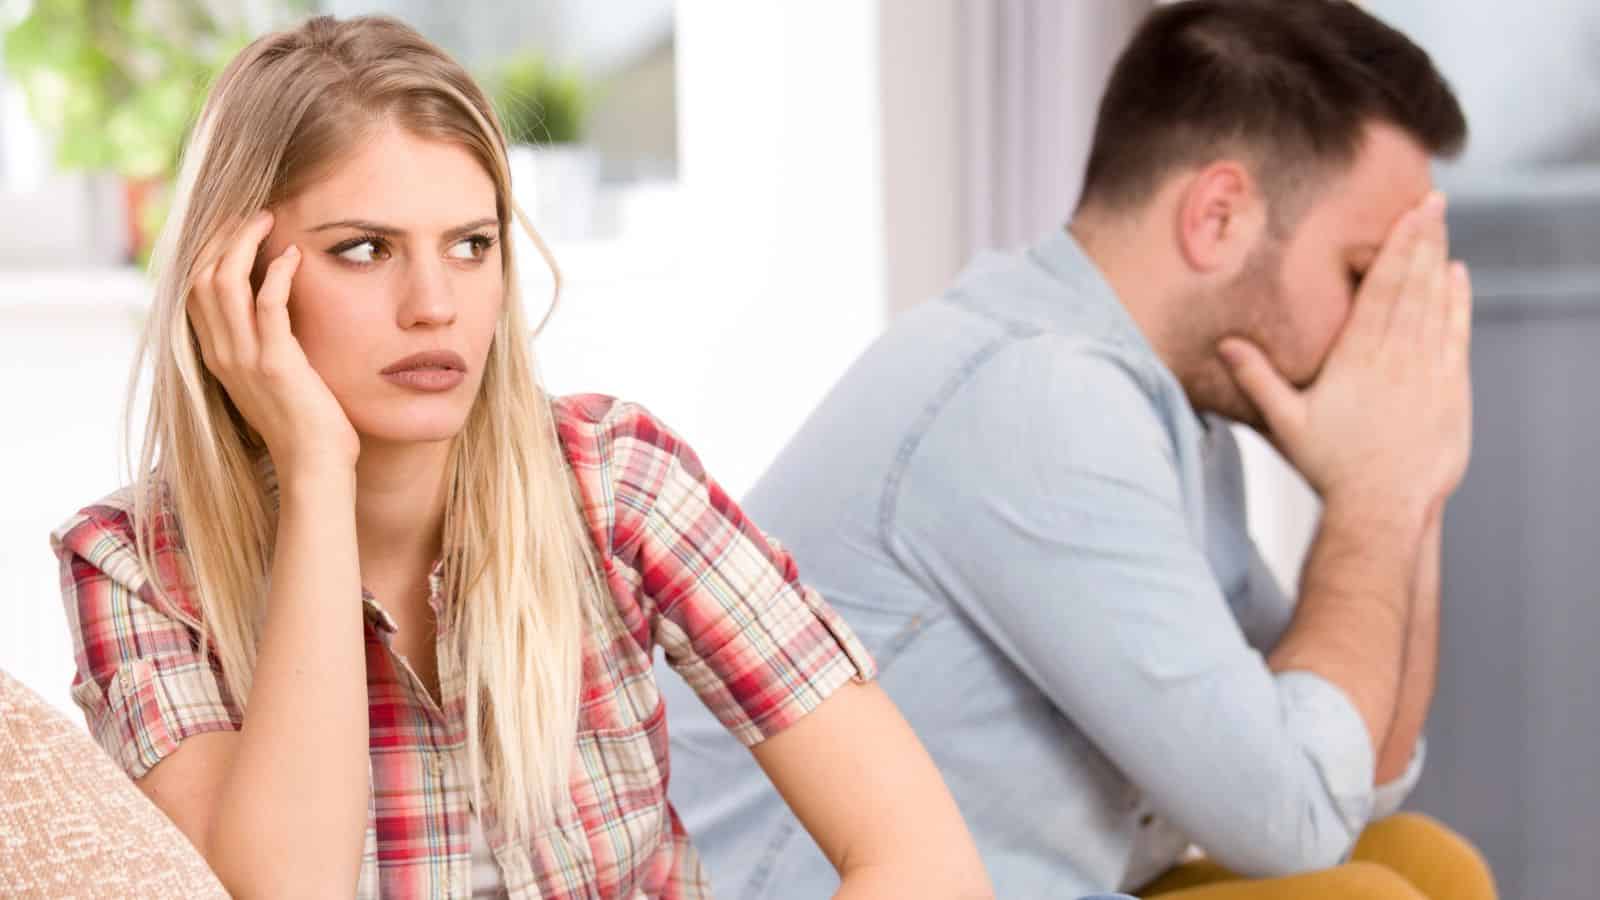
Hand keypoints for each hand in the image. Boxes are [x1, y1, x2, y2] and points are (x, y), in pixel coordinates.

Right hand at [188, 210, 360, 476]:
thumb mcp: (271, 378)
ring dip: (245, 244)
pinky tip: (293, 256)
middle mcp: (221, 354)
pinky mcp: (276, 364)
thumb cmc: (304, 424)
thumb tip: (272, 309)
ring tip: (268, 221)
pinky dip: (277, 274)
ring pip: (225, 283)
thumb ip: (262, 344)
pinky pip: (267, 305)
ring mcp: (244, 359)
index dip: (209, 250)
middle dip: (223, 237)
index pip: (194, 289)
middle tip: (252, 212)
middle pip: (201, 276)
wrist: (314, 467)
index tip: (234, 225)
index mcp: (216, 356)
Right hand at [1218, 193, 1472, 514]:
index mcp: (1357, 359)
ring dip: (1440, 262)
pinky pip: (1456, 335)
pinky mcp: (1450, 392)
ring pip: (1436, 304)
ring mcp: (1428, 373)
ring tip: (1442, 227)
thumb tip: (1226, 344)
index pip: (1380, 291)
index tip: (1407, 215)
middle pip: (1412, 287)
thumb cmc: (1330, 467)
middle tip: (1432, 202)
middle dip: (1423, 241)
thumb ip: (1258, 378)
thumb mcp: (1286, 423)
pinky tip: (1458, 277)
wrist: (1383, 507)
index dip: (1396, 249)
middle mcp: (1396, 357)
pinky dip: (1459, 303)